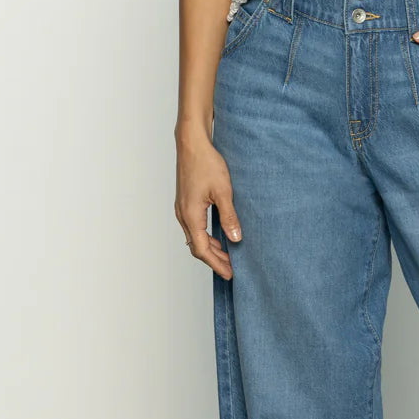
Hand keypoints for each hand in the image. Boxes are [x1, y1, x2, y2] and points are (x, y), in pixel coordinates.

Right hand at [175, 134, 241, 279]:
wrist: (192, 144)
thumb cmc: (206, 164)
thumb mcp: (223, 192)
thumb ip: (229, 216)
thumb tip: (236, 238)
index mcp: (191, 216)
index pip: (202, 249)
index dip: (216, 264)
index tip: (229, 274)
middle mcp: (183, 215)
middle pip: (197, 246)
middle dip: (214, 259)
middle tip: (231, 269)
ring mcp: (182, 209)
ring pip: (195, 237)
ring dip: (211, 248)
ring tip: (228, 256)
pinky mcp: (185, 203)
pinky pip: (194, 227)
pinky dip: (206, 236)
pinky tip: (219, 236)